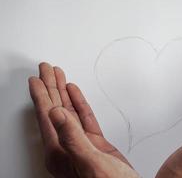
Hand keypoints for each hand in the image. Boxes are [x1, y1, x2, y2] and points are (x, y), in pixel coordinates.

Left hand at [29, 63, 138, 177]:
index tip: (36, 79)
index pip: (47, 116)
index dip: (41, 95)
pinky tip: (74, 93)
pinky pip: (84, 118)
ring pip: (68, 111)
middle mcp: (66, 146)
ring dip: (62, 92)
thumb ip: (72, 138)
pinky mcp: (94, 143)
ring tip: (58, 76)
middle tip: (46, 69)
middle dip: (50, 87)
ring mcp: (80, 144)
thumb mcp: (89, 163)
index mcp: (59, 151)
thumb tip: (55, 114)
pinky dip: (79, 104)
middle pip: (54, 109)